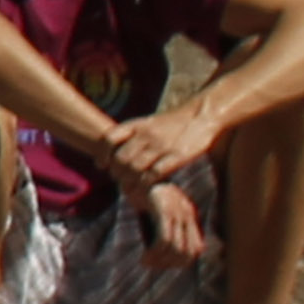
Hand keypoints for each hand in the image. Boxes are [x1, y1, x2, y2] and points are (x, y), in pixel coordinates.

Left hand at [92, 100, 211, 199]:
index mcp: (137, 124)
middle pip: (121, 158)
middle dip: (116, 172)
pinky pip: (155, 174)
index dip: (102, 154)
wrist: (202, 115)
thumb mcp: (149, 122)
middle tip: (119, 180)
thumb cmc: (174, 122)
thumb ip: (133, 134)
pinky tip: (146, 188)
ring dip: (129, 181)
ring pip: (135, 168)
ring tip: (129, 189)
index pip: (110, 138)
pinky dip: (146, 184)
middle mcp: (147, 134)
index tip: (102, 166)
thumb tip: (115, 151)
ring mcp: (161, 145)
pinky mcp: (177, 156)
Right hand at [139, 177, 216, 268]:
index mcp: (189, 215)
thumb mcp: (159, 211)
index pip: (196, 249)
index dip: (181, 262)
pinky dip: (155, 253)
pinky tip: (144, 256)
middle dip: (170, 264)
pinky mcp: (163, 210)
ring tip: (146, 261)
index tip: (162, 264)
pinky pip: (164, 239)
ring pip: (176, 248)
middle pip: (188, 252)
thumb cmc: (143, 195)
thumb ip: (166, 225)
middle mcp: (187, 214)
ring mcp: (176, 211)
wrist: (135, 173)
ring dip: (160, 261)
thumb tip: (165, 254)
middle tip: (152, 264)